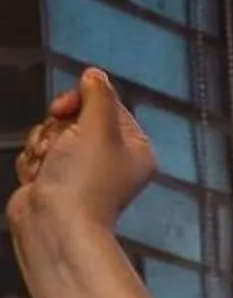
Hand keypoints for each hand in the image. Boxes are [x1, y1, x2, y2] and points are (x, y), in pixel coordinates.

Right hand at [10, 70, 154, 238]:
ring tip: (49, 165)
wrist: (55, 223)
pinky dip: (34, 162)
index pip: (107, 104)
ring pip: (51, 133)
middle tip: (58, 143)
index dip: (82, 100)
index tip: (66, 107)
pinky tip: (39, 177)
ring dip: (43, 144)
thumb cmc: (84, 179)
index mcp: (134, 148)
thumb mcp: (98, 127)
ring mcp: (81, 170)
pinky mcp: (55, 180)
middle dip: (57, 126)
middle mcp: (111, 159)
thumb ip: (97, 96)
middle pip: (75, 116)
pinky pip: (38, 153)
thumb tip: (95, 74)